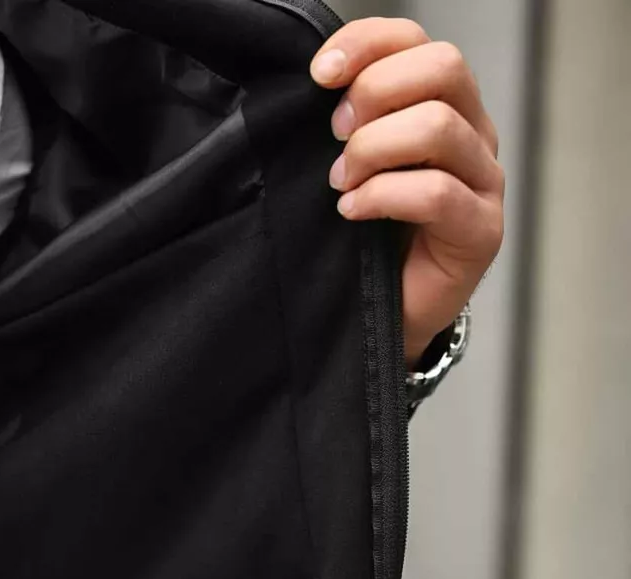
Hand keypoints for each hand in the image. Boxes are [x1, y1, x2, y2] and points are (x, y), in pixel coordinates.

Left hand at [309, 18, 503, 367]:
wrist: (392, 310)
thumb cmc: (372, 235)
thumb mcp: (356, 165)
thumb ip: (351, 122)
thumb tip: (320, 82)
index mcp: (444, 103)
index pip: (417, 40)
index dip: (367, 44)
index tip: (320, 74)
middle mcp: (474, 132)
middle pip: (443, 67)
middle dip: (375, 92)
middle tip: (335, 134)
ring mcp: (485, 180)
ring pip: (438, 127)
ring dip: (373, 150)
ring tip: (341, 182)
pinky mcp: (482, 229)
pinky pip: (436, 193)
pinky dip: (383, 196)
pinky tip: (353, 211)